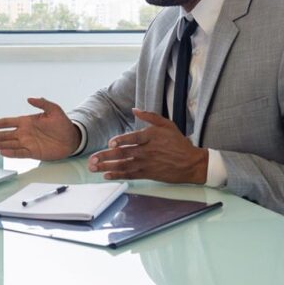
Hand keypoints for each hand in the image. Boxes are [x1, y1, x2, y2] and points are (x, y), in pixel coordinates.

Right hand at [0, 97, 80, 159]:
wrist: (72, 137)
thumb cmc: (63, 123)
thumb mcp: (54, 109)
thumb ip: (42, 103)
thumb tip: (29, 98)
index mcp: (26, 121)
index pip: (6, 122)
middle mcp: (24, 132)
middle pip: (4, 135)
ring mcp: (27, 143)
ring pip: (9, 144)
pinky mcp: (33, 152)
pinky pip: (19, 153)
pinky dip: (11, 153)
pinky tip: (3, 153)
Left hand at [88, 109, 207, 183]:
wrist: (191, 163)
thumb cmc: (178, 142)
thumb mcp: (167, 125)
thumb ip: (150, 116)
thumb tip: (135, 109)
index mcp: (151, 136)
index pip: (133, 138)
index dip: (121, 141)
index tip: (110, 144)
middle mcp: (147, 150)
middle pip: (123, 153)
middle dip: (106, 157)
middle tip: (92, 160)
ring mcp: (146, 163)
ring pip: (124, 165)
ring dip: (107, 167)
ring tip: (93, 168)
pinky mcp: (148, 173)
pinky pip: (130, 174)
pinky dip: (118, 175)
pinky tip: (107, 175)